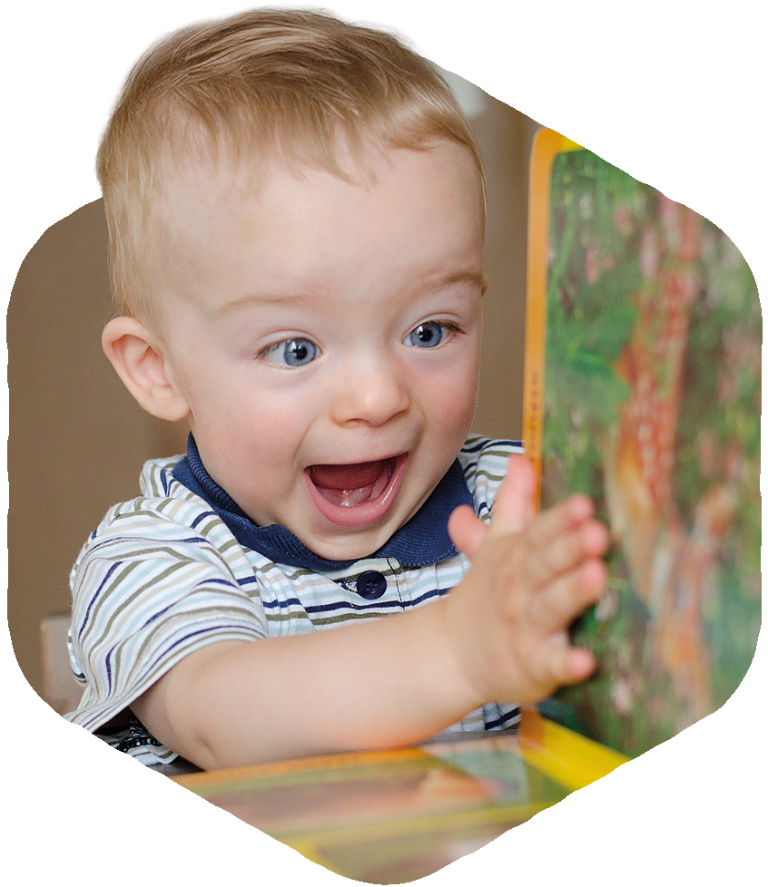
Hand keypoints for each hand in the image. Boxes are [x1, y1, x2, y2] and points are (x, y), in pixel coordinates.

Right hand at [444, 455, 608, 705]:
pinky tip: (587, 660)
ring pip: (550, 607)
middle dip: (568, 547)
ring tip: (597, 575)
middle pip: (544, 564)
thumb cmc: (488, 593)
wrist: (454, 652)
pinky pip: (550, 664)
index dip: (560, 519)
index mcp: (515, 557)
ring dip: (572, 591)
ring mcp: (525, 627)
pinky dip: (567, 664)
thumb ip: (512, 504)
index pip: (538, 533)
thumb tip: (520, 458)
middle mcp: (519, 588)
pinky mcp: (532, 666)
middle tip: (597, 532)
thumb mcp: (496, 546)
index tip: (584, 503)